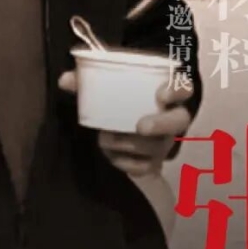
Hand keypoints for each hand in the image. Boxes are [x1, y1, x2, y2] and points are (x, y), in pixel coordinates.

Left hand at [57, 71, 193, 177]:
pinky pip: (145, 168)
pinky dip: (126, 163)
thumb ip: (86, 81)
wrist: (121, 123)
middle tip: (141, 126)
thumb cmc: (119, 98)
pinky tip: (110, 156)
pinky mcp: (153, 162)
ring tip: (106, 138)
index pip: (183, 88)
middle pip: (179, 121)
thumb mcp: (105, 85)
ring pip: (158, 146)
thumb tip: (65, 81)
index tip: (160, 94)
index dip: (176, 91)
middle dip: (162, 124)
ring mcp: (164, 142)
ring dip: (132, 144)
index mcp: (166, 92)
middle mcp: (172, 118)